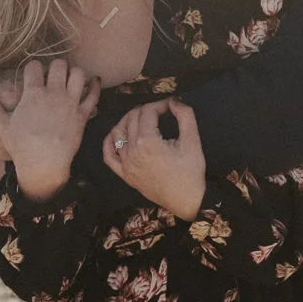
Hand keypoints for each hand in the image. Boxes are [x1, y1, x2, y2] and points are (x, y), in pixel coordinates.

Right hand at [0, 59, 97, 199]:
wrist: (44, 164)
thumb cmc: (21, 146)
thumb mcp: (2, 125)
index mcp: (33, 94)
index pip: (34, 66)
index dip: (33, 68)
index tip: (33, 75)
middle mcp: (53, 94)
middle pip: (59, 64)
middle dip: (55, 66)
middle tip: (52, 75)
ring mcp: (70, 103)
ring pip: (78, 73)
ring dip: (74, 73)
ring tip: (68, 79)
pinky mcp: (83, 114)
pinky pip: (93, 94)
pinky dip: (94, 86)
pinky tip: (92, 83)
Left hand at [104, 98, 205, 221]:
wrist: (187, 200)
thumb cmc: (191, 172)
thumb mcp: (193, 141)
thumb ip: (185, 115)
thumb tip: (174, 101)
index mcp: (148, 142)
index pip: (147, 112)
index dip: (160, 104)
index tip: (170, 105)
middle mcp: (132, 151)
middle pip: (132, 119)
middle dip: (146, 109)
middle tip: (159, 111)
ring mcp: (126, 164)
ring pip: (117, 133)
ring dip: (127, 120)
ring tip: (141, 118)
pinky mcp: (125, 175)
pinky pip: (109, 156)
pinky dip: (110, 142)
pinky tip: (117, 135)